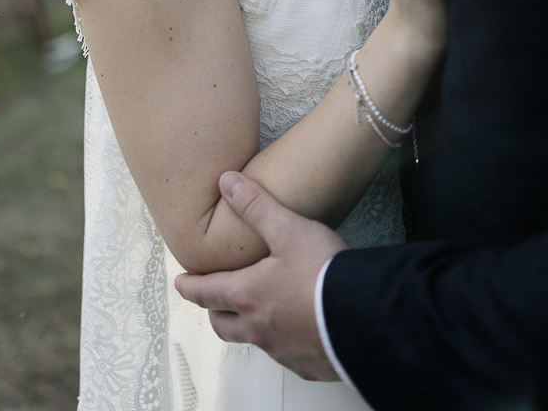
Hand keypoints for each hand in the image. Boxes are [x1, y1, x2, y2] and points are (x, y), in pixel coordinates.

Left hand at [176, 171, 347, 380]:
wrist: (367, 316)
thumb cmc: (325, 274)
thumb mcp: (288, 229)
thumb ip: (256, 205)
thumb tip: (227, 183)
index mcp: (248, 296)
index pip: (206, 292)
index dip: (189, 285)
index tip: (180, 282)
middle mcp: (259, 328)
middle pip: (222, 324)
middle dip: (213, 310)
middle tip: (211, 299)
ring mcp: (282, 350)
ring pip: (251, 340)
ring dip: (245, 326)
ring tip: (252, 311)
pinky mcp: (307, 363)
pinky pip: (284, 355)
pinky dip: (280, 341)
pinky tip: (293, 330)